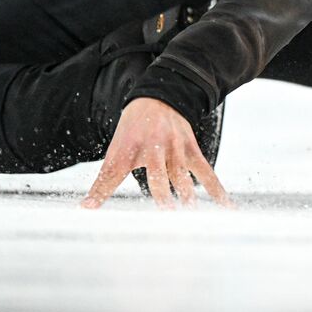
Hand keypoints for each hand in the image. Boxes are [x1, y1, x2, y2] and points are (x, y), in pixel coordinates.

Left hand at [81, 97, 231, 208]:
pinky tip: (227, 207)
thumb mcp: (115, 151)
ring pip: (182, 176)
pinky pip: (207, 173)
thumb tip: (84, 209)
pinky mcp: (191, 151)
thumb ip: (104, 182)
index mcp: (127, 150)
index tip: (88, 208)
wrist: (158, 98)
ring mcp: (175, 150)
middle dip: (162, 194)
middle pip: (157, 176)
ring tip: (191, 213)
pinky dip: (218, 191)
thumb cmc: (132, 131)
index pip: (110, 173)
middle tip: (166, 213)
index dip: (100, 191)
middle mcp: (152, 149)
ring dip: (187, 195)